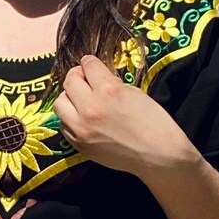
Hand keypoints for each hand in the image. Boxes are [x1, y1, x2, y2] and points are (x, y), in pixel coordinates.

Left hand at [52, 53, 194, 180]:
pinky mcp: (79, 144)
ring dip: (69, 98)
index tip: (90, 65)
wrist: (158, 155)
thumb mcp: (135, 93)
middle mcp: (90, 107)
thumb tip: (96, 78)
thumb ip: (111, 83)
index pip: (88, 65)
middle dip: (77, 77)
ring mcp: (82, 128)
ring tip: (80, 100)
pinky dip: (70, 118)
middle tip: (85, 80)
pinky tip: (83, 119)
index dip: (90, 63)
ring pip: (60, 103)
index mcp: (108, 90)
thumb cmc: (154, 123)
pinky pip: (64, 125)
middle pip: (69, 81)